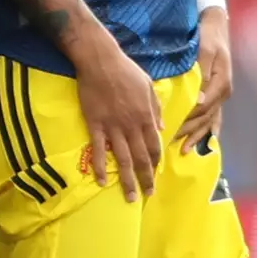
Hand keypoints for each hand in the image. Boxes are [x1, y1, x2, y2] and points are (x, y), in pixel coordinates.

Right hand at [75, 36, 162, 202]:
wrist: (100, 60)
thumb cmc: (126, 70)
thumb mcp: (148, 85)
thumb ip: (156, 107)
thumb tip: (161, 127)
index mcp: (146, 115)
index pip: (154, 145)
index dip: (155, 162)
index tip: (155, 175)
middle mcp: (131, 125)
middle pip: (140, 157)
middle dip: (146, 178)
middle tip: (148, 195)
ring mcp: (113, 126)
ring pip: (122, 158)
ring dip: (127, 180)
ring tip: (130, 197)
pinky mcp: (95, 124)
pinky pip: (98, 150)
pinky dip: (100, 167)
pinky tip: (101, 181)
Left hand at [176, 7, 231, 154]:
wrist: (216, 25)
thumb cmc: (209, 36)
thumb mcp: (205, 49)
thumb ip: (201, 72)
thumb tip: (197, 98)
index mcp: (220, 83)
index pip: (202, 107)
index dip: (187, 118)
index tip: (170, 127)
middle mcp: (223, 93)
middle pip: (204, 118)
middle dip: (188, 131)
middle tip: (169, 143)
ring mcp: (221, 95)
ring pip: (209, 121)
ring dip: (196, 136)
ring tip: (182, 150)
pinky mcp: (217, 94)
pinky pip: (213, 117)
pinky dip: (207, 131)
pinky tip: (201, 143)